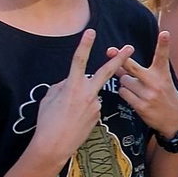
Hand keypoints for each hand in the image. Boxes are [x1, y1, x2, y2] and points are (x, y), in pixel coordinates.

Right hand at [28, 30, 122, 166]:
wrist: (55, 144)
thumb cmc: (47, 120)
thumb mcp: (49, 98)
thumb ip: (62, 86)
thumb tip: (70, 82)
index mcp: (72, 86)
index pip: (79, 60)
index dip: (85, 45)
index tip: (91, 32)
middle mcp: (88, 93)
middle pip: (106, 72)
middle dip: (120, 59)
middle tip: (130, 48)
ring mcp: (96, 104)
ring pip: (91, 94)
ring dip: (82, 99)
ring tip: (68, 114)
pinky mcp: (99, 115)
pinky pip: (91, 107)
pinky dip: (83, 110)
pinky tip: (74, 120)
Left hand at [110, 32, 177, 139]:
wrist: (176, 122)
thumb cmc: (166, 98)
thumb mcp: (161, 82)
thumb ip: (141, 73)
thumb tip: (118, 65)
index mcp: (163, 75)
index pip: (162, 57)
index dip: (164, 44)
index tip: (164, 33)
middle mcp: (156, 83)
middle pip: (132, 68)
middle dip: (120, 59)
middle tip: (110, 50)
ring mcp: (148, 95)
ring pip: (124, 81)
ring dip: (126, 83)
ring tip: (137, 90)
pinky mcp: (142, 106)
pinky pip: (124, 93)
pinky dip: (126, 94)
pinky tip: (134, 98)